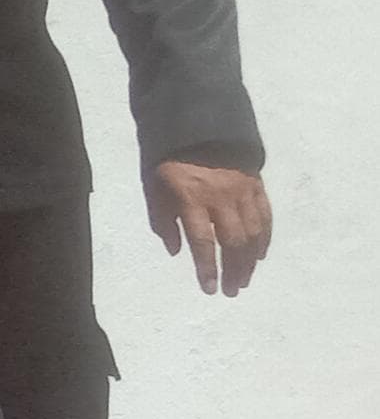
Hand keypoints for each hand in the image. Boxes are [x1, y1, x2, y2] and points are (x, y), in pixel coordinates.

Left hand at [148, 160, 270, 296]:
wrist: (199, 127)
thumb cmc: (169, 162)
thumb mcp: (154, 188)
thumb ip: (162, 220)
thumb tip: (175, 250)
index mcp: (192, 198)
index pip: (203, 241)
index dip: (207, 267)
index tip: (210, 288)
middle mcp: (221, 197)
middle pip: (233, 241)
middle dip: (233, 269)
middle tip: (232, 290)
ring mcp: (242, 191)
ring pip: (252, 232)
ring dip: (250, 260)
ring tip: (245, 280)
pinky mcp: (256, 185)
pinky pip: (264, 216)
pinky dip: (264, 238)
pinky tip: (259, 255)